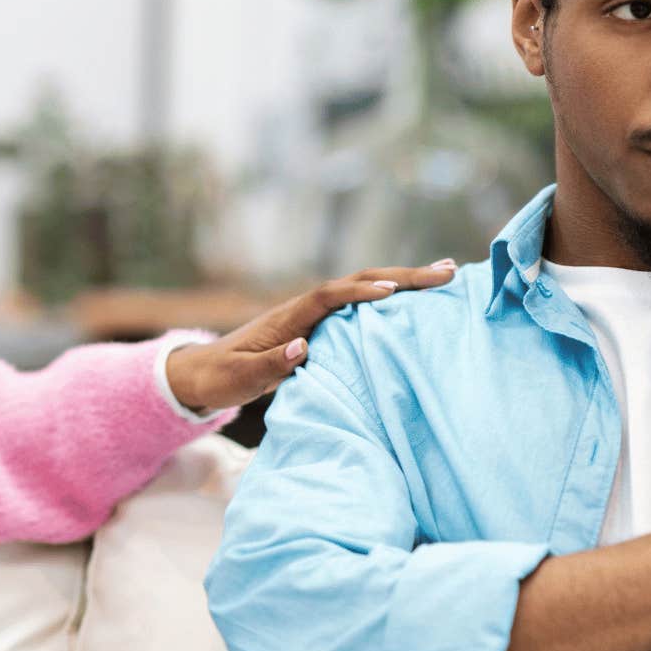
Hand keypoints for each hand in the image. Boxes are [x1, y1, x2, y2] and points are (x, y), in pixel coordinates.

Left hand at [164, 261, 457, 412]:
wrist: (202, 373)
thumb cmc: (222, 377)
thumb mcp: (242, 378)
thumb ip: (272, 364)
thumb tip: (303, 347)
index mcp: (288, 317)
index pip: (330, 296)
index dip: (361, 292)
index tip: (393, 292)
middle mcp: (304, 308)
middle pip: (358, 281)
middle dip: (402, 276)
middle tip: (447, 271)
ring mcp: (313, 315)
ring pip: (363, 289)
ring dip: (402, 281)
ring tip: (444, 275)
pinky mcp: (319, 326)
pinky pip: (360, 306)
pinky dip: (389, 297)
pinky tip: (415, 300)